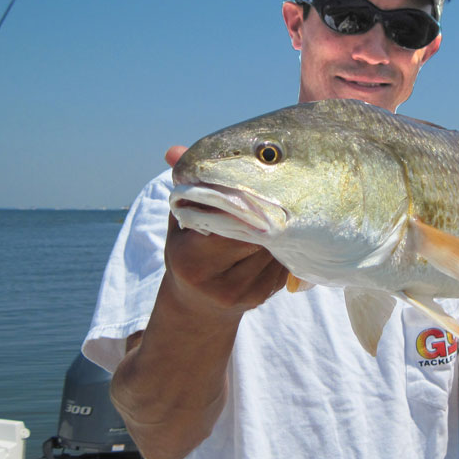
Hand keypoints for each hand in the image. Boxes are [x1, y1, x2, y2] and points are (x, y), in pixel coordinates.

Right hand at [160, 145, 287, 320]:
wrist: (196, 307)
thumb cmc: (188, 251)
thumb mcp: (180, 221)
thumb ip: (186, 189)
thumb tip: (174, 151)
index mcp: (191, 258)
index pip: (228, 222)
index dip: (245, 201)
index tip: (256, 183)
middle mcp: (216, 282)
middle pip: (256, 236)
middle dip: (267, 213)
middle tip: (278, 190)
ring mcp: (241, 293)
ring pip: (273, 248)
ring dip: (281, 229)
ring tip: (282, 209)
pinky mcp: (261, 298)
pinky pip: (282, 263)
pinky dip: (285, 246)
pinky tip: (283, 235)